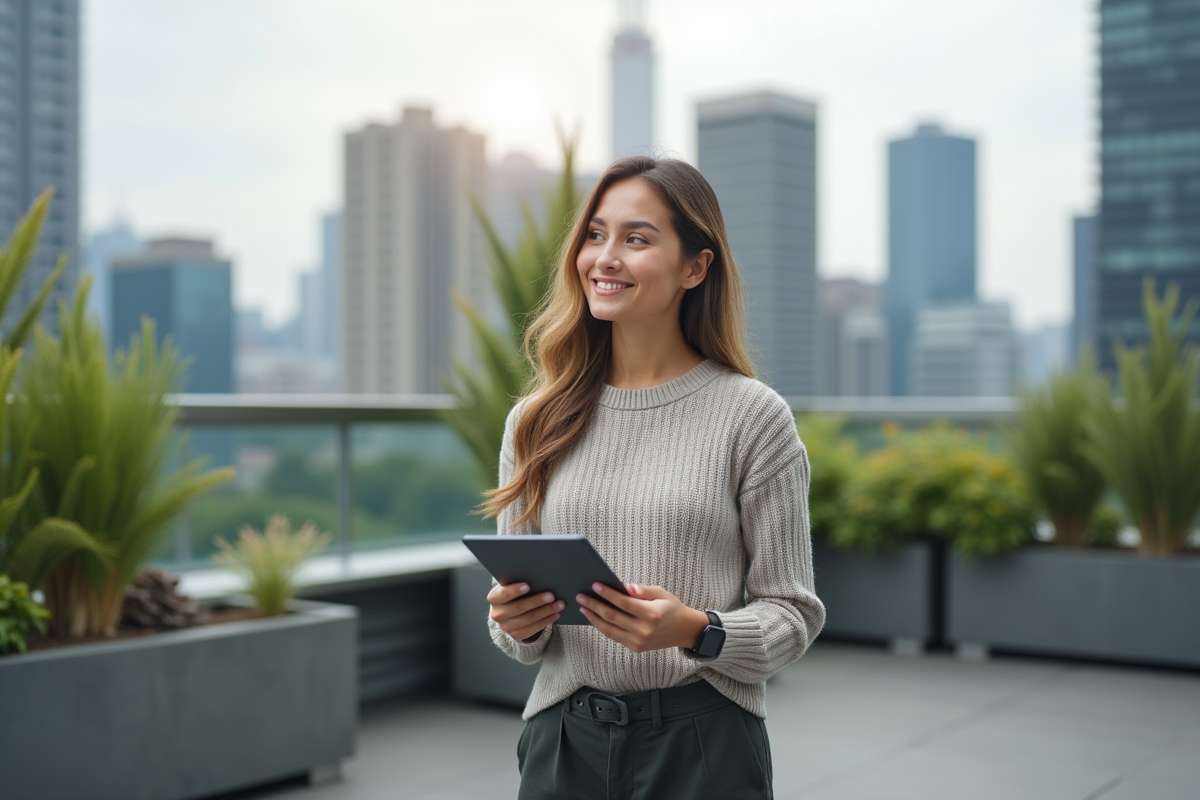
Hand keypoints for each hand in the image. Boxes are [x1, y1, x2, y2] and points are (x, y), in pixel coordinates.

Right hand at [487, 582, 564, 642]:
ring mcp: (506, 627)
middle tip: (551, 595)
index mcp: (494, 598)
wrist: (509, 613)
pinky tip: (555, 614)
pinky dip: (546, 621)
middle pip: (519, 608)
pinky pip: (533, 629)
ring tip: (559, 604)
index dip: (514, 590)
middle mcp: (498, 614)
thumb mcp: (512, 586)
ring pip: (528, 619)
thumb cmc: (514, 594)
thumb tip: (539, 577)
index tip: (528, 585)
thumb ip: (519, 581)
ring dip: (546, 611)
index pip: (503, 594)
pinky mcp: (516, 635)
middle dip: (537, 601)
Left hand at [577, 583, 709, 653]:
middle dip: (594, 605)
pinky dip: (602, 626)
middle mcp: (644, 630)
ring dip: (593, 618)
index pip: (623, 603)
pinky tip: (594, 617)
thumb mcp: (661, 593)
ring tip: (583, 607)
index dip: (607, 594)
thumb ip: (642, 590)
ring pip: (609, 629)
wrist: (684, 631)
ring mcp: (639, 641)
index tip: (595, 585)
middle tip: (581, 596)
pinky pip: (614, 636)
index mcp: (651, 614)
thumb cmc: (671, 608)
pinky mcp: (636, 648)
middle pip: (612, 616)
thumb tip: (625, 587)